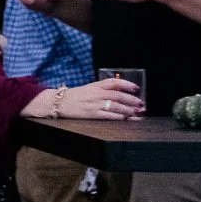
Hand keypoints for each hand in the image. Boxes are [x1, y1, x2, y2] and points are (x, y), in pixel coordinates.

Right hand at [22, 77, 143, 119]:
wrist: (59, 103)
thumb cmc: (75, 96)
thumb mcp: (89, 89)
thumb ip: (102, 89)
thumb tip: (120, 92)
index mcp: (96, 86)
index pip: (114, 82)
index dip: (126, 84)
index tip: (136, 88)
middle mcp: (96, 94)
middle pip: (117, 95)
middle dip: (131, 100)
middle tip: (141, 104)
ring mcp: (94, 104)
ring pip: (115, 106)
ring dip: (128, 110)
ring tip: (137, 113)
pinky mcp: (91, 114)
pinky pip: (108, 115)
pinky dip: (118, 117)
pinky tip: (125, 119)